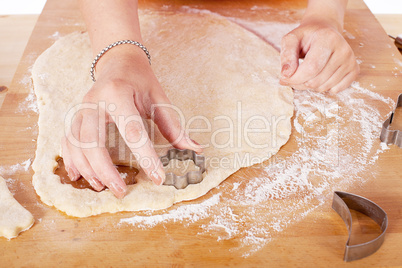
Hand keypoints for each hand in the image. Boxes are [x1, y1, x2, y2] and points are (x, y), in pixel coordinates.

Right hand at [61, 46, 201, 197]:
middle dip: (106, 170)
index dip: (146, 157)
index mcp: (118, 93)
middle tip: (121, 192)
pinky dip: (72, 161)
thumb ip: (173, 125)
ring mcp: (81, 109)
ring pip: (76, 144)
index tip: (158, 178)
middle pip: (94, 142)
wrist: (118, 62)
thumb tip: (195, 148)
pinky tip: (80, 176)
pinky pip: (67, 142)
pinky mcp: (75, 117)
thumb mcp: (159, 98)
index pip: (132, 131)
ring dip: (88, 170)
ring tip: (103, 187)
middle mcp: (95, 101)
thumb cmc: (140, 80)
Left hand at [279, 20, 358, 93]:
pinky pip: (336, 90)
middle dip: (300, 83)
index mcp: (328, 39)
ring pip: (324, 87)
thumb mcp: (291, 39)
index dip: (295, 78)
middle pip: (316, 80)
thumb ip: (286, 55)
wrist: (324, 31)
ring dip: (310, 85)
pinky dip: (323, 87)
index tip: (284, 78)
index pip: (311, 68)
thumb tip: (286, 75)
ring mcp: (350, 61)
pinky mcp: (354, 70)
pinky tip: (319, 76)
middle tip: (294, 75)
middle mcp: (343, 50)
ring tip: (306, 73)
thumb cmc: (306, 37)